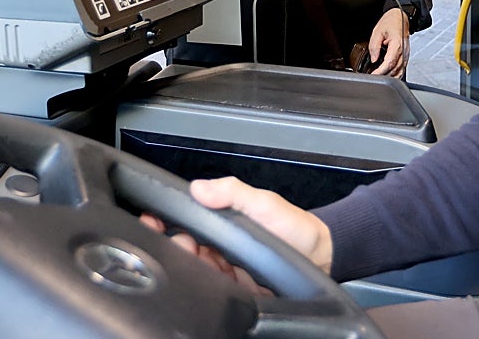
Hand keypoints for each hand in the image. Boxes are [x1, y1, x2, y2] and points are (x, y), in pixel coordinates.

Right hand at [140, 176, 333, 286]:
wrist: (322, 256)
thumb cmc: (295, 227)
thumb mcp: (264, 202)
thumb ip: (233, 192)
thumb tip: (200, 187)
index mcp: (224, 224)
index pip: (186, 222)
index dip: (169, 222)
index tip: (156, 219)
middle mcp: (221, 247)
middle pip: (185, 249)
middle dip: (178, 245)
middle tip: (183, 242)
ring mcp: (228, 271)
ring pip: (196, 270)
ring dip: (192, 266)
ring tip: (203, 258)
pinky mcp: (237, 291)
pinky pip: (214, 291)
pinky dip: (209, 287)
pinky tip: (212, 282)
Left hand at [367, 8, 409, 77]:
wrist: (400, 16)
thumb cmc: (391, 21)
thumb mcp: (377, 31)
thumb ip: (374, 46)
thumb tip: (374, 59)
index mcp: (397, 44)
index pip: (389, 63)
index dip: (381, 71)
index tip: (373, 74)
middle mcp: (404, 51)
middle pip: (395, 69)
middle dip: (384, 75)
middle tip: (374, 76)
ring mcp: (407, 54)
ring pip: (400, 70)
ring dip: (390, 76)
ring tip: (380, 76)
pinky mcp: (406, 55)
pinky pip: (402, 67)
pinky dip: (396, 73)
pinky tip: (389, 75)